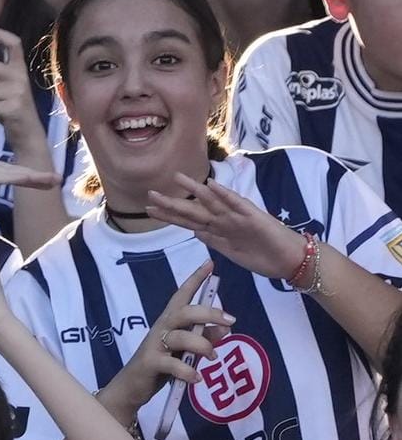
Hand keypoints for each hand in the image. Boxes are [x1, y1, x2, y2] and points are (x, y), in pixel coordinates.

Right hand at [0, 149, 60, 200]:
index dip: (27, 175)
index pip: (8, 172)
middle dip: (35, 176)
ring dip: (30, 178)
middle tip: (57, 179)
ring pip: (9, 173)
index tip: (45, 180)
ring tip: (50, 181)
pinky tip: (25, 179)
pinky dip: (11, 178)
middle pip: (13, 171)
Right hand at [108, 261, 234, 408]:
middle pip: (184, 312)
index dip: (195, 279)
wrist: (132, 386)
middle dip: (208, 313)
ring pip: (180, 337)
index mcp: (170, 321)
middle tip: (230, 320)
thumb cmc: (161, 364)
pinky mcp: (151, 363)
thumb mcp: (186, 350)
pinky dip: (187, 372)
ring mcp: (154, 345)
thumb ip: (204, 338)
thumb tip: (226, 327)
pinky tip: (196, 379)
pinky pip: (172, 364)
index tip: (210, 264)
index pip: (182, 295)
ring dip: (201, 345)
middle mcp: (161, 328)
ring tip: (212, 357)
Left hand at [146, 172, 307, 279]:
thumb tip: (196, 232)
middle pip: (194, 211)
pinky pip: (236, 204)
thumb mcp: (231, 251)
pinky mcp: (253, 217)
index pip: (189, 221)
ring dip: (194, 191)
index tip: (150, 210)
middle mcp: (225, 220)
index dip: (169, 216)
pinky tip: (211, 185)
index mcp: (218, 229)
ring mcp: (238, 217)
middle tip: (150, 195)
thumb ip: (214, 241)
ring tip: (177, 179)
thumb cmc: (263, 255)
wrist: (290, 260)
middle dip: (172, 204)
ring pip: (211, 203)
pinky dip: (224, 195)